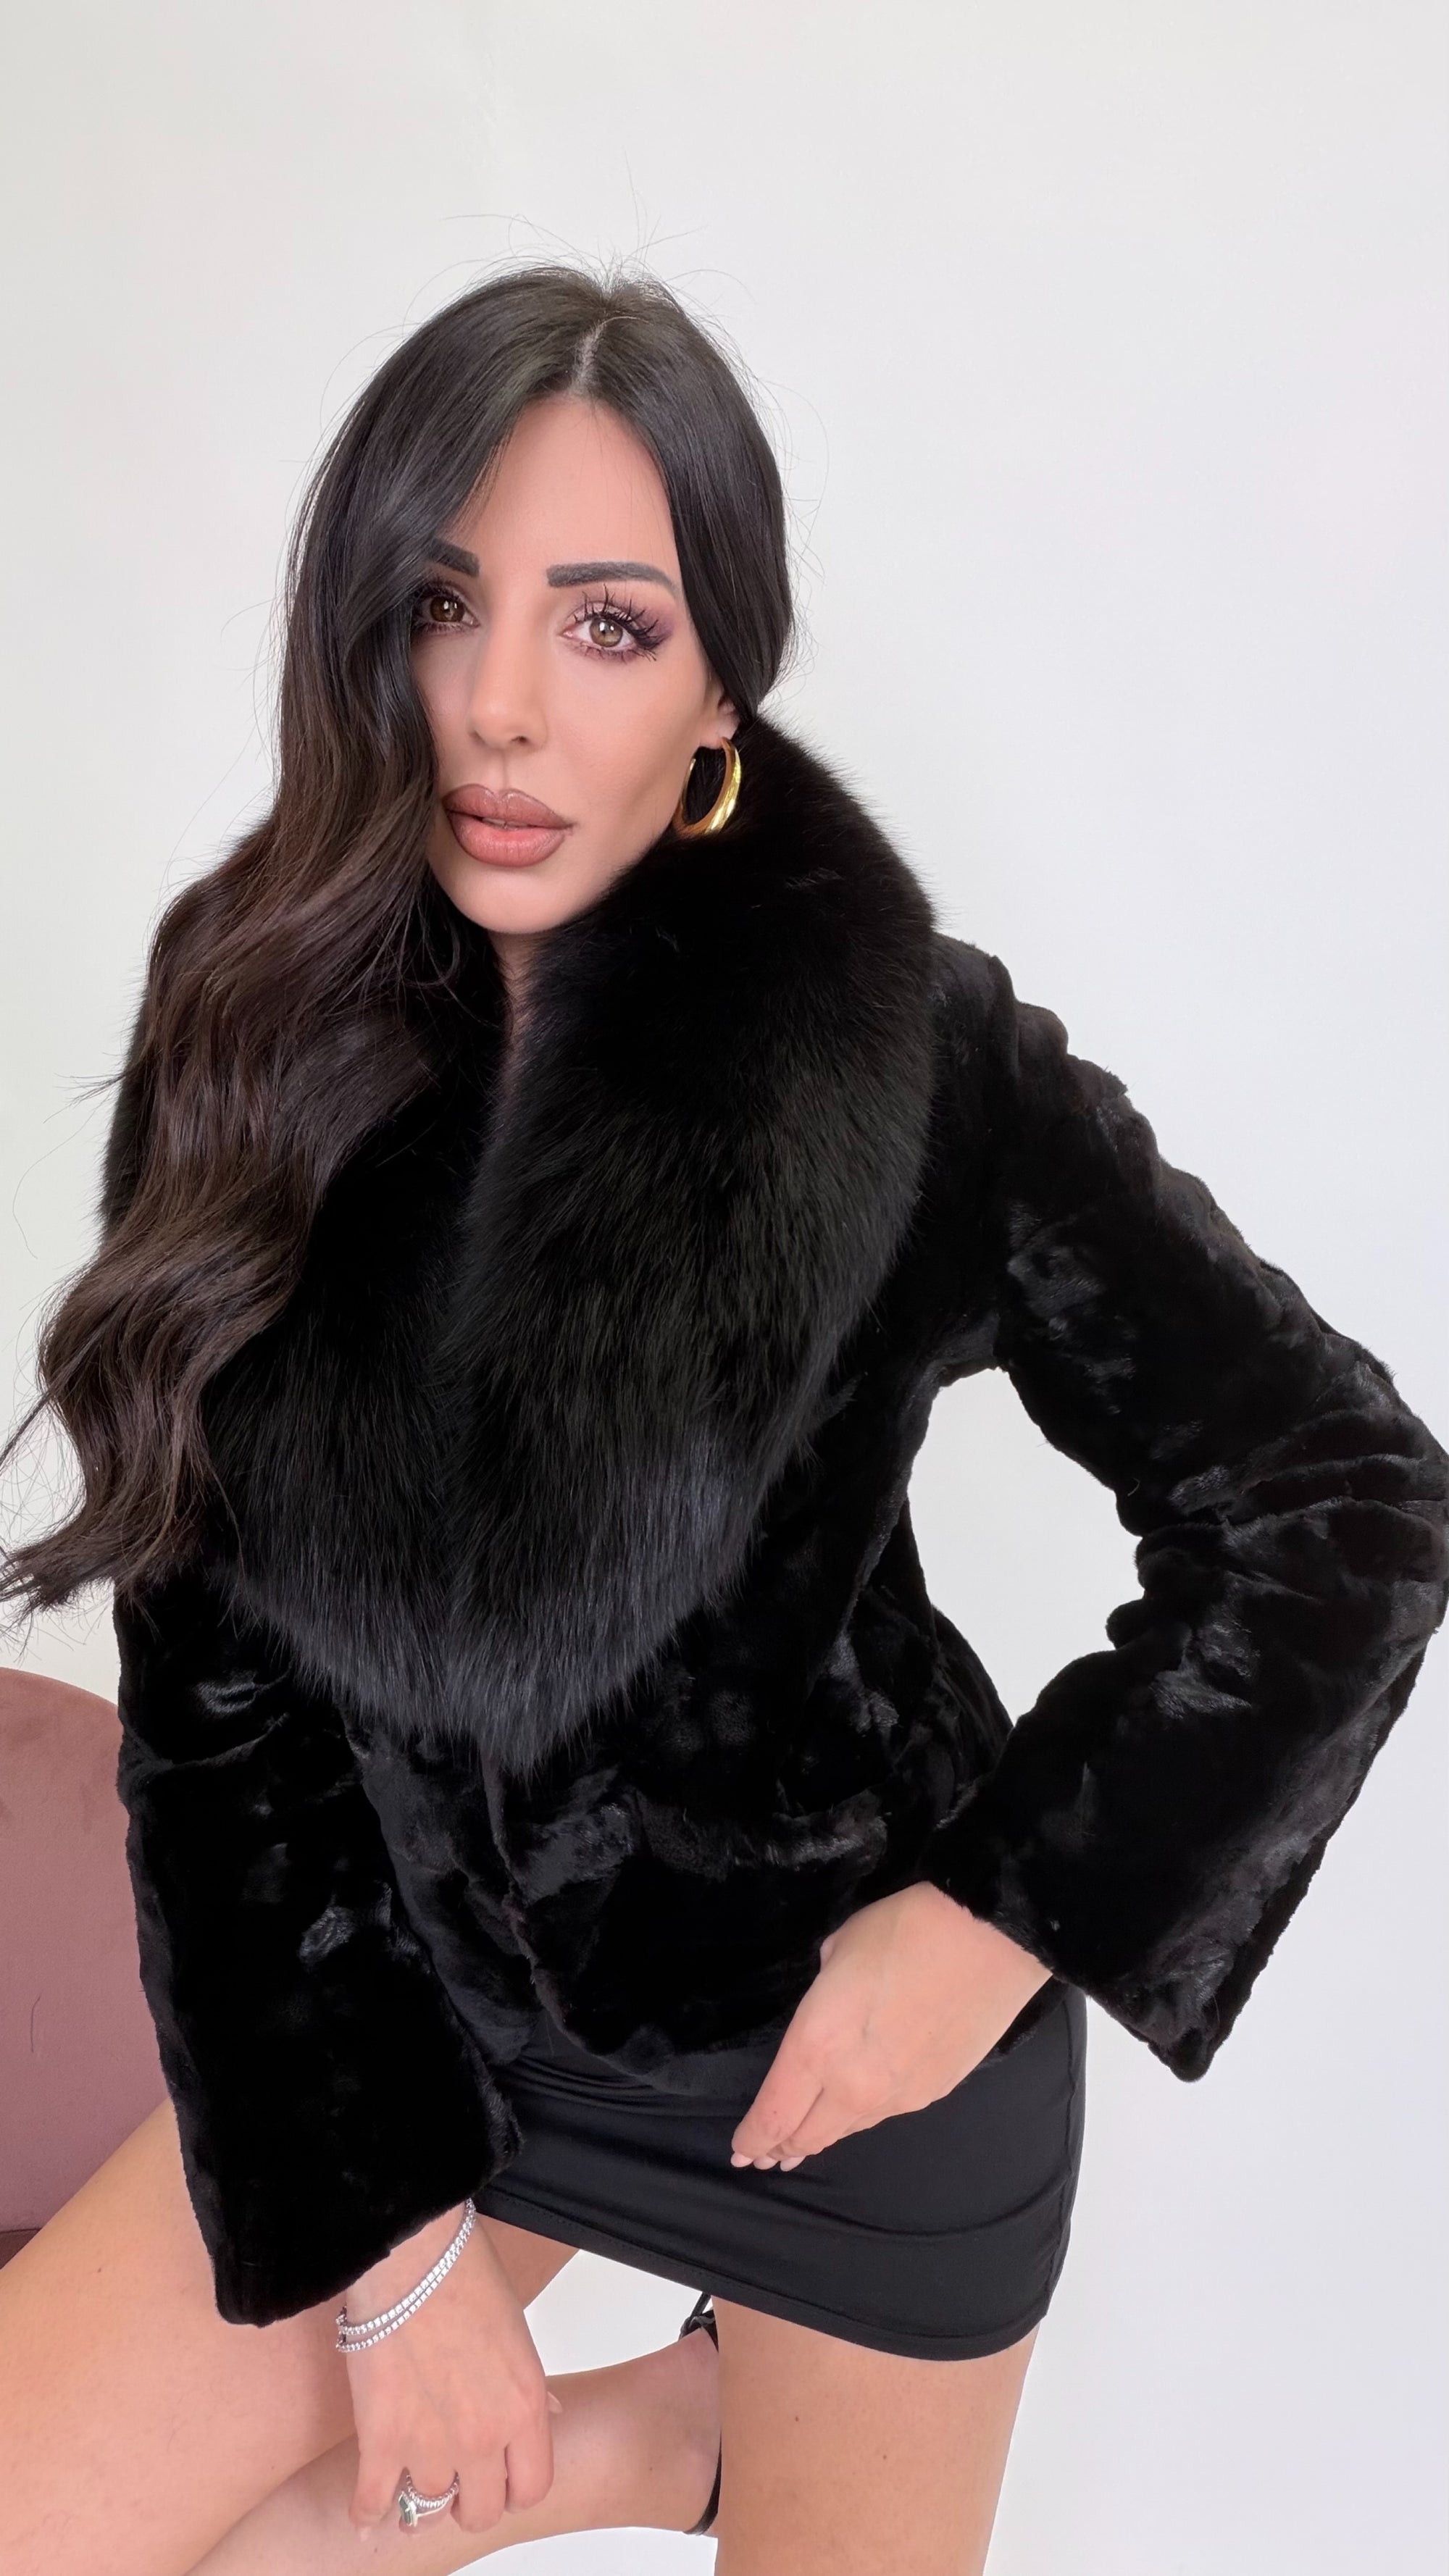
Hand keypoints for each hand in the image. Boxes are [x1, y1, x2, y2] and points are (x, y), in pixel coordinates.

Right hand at [344, 2204, 562, 2537]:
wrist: (414, 2257)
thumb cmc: (466, 2276)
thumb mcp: (518, 2335)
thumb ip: (526, 2389)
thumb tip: (544, 2414)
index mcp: (524, 2407)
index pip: (532, 2488)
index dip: (514, 2489)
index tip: (500, 2481)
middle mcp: (484, 2438)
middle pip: (482, 2511)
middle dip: (470, 2501)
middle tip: (456, 2484)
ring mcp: (432, 2445)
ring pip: (428, 2507)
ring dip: (419, 2494)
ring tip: (409, 2477)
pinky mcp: (382, 2441)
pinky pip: (374, 2504)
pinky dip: (368, 2509)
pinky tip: (368, 2506)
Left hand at [730, 1883, 1053, 2170]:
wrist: (990, 1939)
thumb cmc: (905, 1929)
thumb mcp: (838, 1951)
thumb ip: (822, 2001)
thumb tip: (828, 2015)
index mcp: (817, 2045)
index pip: (774, 2112)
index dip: (753, 2136)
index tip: (738, 2151)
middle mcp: (852, 2085)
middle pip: (805, 2134)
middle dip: (778, 2147)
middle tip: (761, 2157)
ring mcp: (896, 2096)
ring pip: (845, 2131)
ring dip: (817, 2139)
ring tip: (799, 2147)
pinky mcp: (932, 2093)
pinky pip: (881, 2116)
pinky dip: (857, 2121)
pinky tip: (853, 2117)